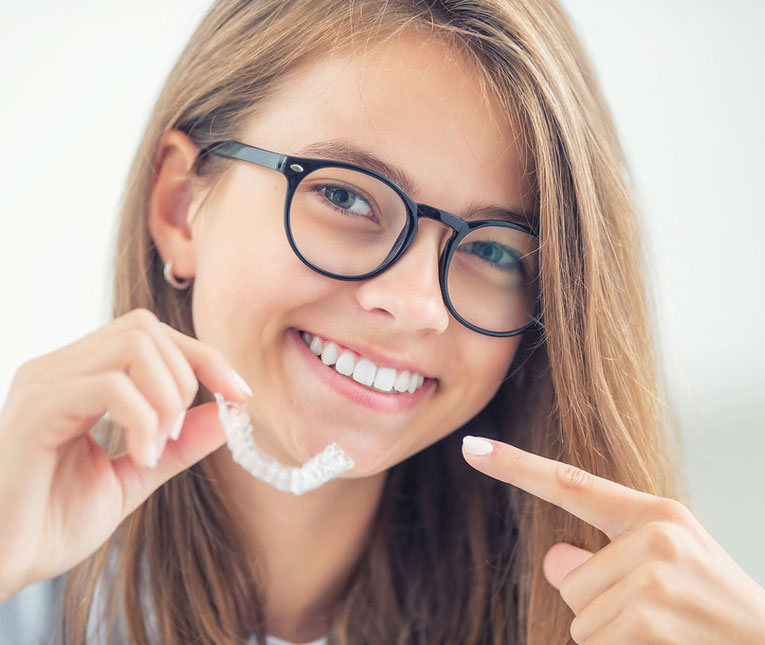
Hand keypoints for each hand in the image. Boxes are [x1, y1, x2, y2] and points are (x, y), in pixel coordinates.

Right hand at [0, 308, 251, 601]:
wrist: (0, 566)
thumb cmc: (51, 522)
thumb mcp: (136, 475)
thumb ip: (180, 443)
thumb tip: (230, 413)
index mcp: (79, 377)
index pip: (152, 334)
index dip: (205, 357)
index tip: (241, 394)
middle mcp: (59, 368)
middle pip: (146, 327)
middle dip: (186, 375)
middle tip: (176, 433)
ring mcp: (44, 383)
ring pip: (133, 345)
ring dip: (166, 396)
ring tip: (156, 448)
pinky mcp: (36, 408)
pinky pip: (110, 384)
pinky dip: (143, 418)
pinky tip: (141, 458)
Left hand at [462, 435, 764, 643]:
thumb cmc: (709, 608)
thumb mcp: (663, 567)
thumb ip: (603, 555)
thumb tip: (553, 560)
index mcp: (654, 513)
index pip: (569, 484)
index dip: (515, 466)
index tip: (471, 448)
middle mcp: (656, 534)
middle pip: (568, 578)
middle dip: (597, 607)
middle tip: (655, 616)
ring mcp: (655, 576)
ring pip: (579, 617)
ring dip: (611, 635)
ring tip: (664, 633)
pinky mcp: (650, 618)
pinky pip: (594, 642)